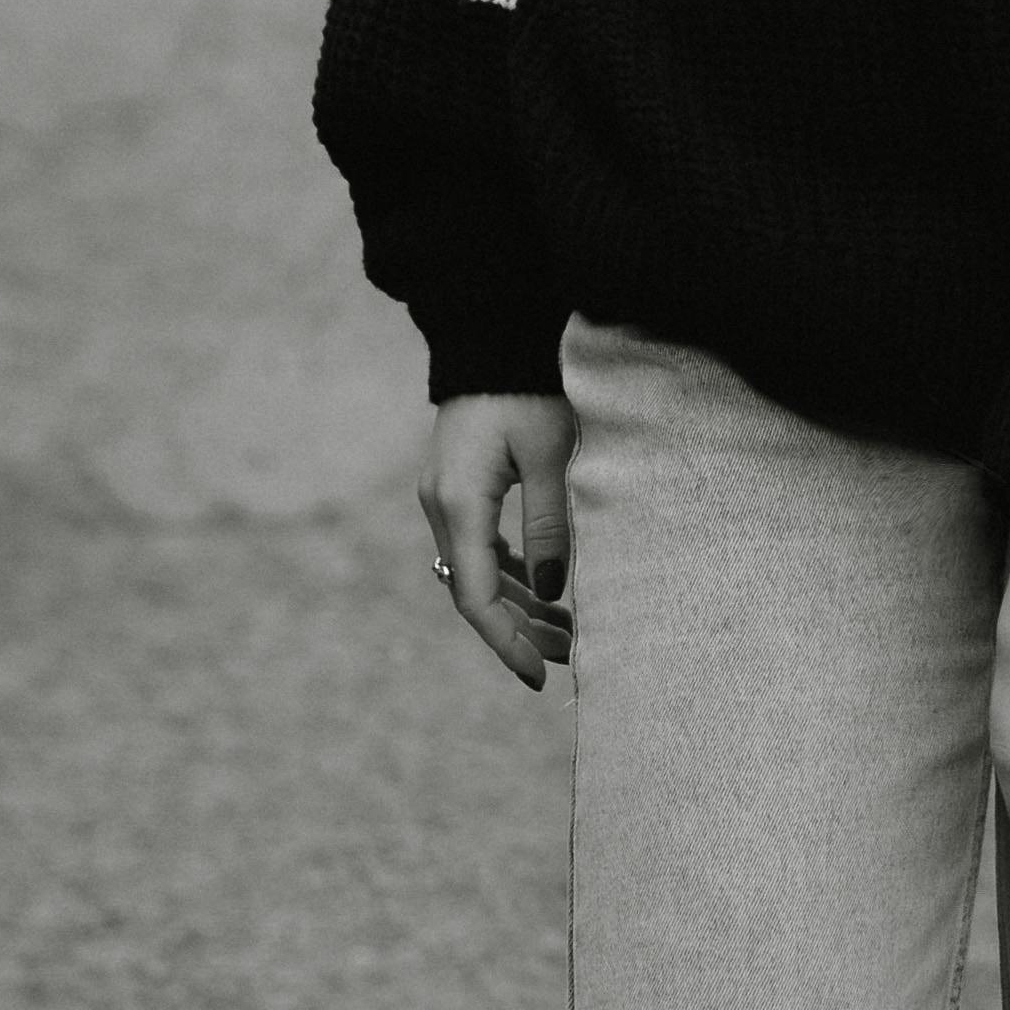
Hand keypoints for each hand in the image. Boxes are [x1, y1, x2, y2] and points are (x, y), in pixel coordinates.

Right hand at [420, 390, 575, 690]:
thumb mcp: (552, 454)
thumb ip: (551, 524)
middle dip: (519, 628)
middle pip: (476, 590)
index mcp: (459, 504)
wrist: (493, 334)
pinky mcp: (458, 484)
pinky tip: (543, 586)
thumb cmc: (529, 389)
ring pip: (478, 569)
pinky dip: (510, 569)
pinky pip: (479, 543)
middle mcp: (441, 506)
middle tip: (568, 655)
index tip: (539, 674)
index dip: (506, 642)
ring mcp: (445, 495)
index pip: (476, 597)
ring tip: (566, 629)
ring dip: (518, 600)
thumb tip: (553, 593)